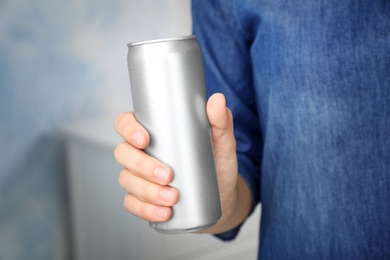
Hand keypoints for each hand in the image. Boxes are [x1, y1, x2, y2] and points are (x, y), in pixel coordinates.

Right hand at [114, 93, 249, 231]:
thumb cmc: (216, 164)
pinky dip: (145, 209)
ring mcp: (139, 177)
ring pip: (127, 180)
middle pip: (123, 153)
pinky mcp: (143, 199)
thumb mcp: (222, 143)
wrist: (221, 196)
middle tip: (167, 175)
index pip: (125, 123)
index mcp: (153, 132)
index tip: (145, 139)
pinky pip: (132, 204)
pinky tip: (164, 212)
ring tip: (172, 198)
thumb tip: (218, 99)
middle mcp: (141, 152)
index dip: (128, 129)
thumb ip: (220, 122)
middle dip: (142, 165)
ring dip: (146, 191)